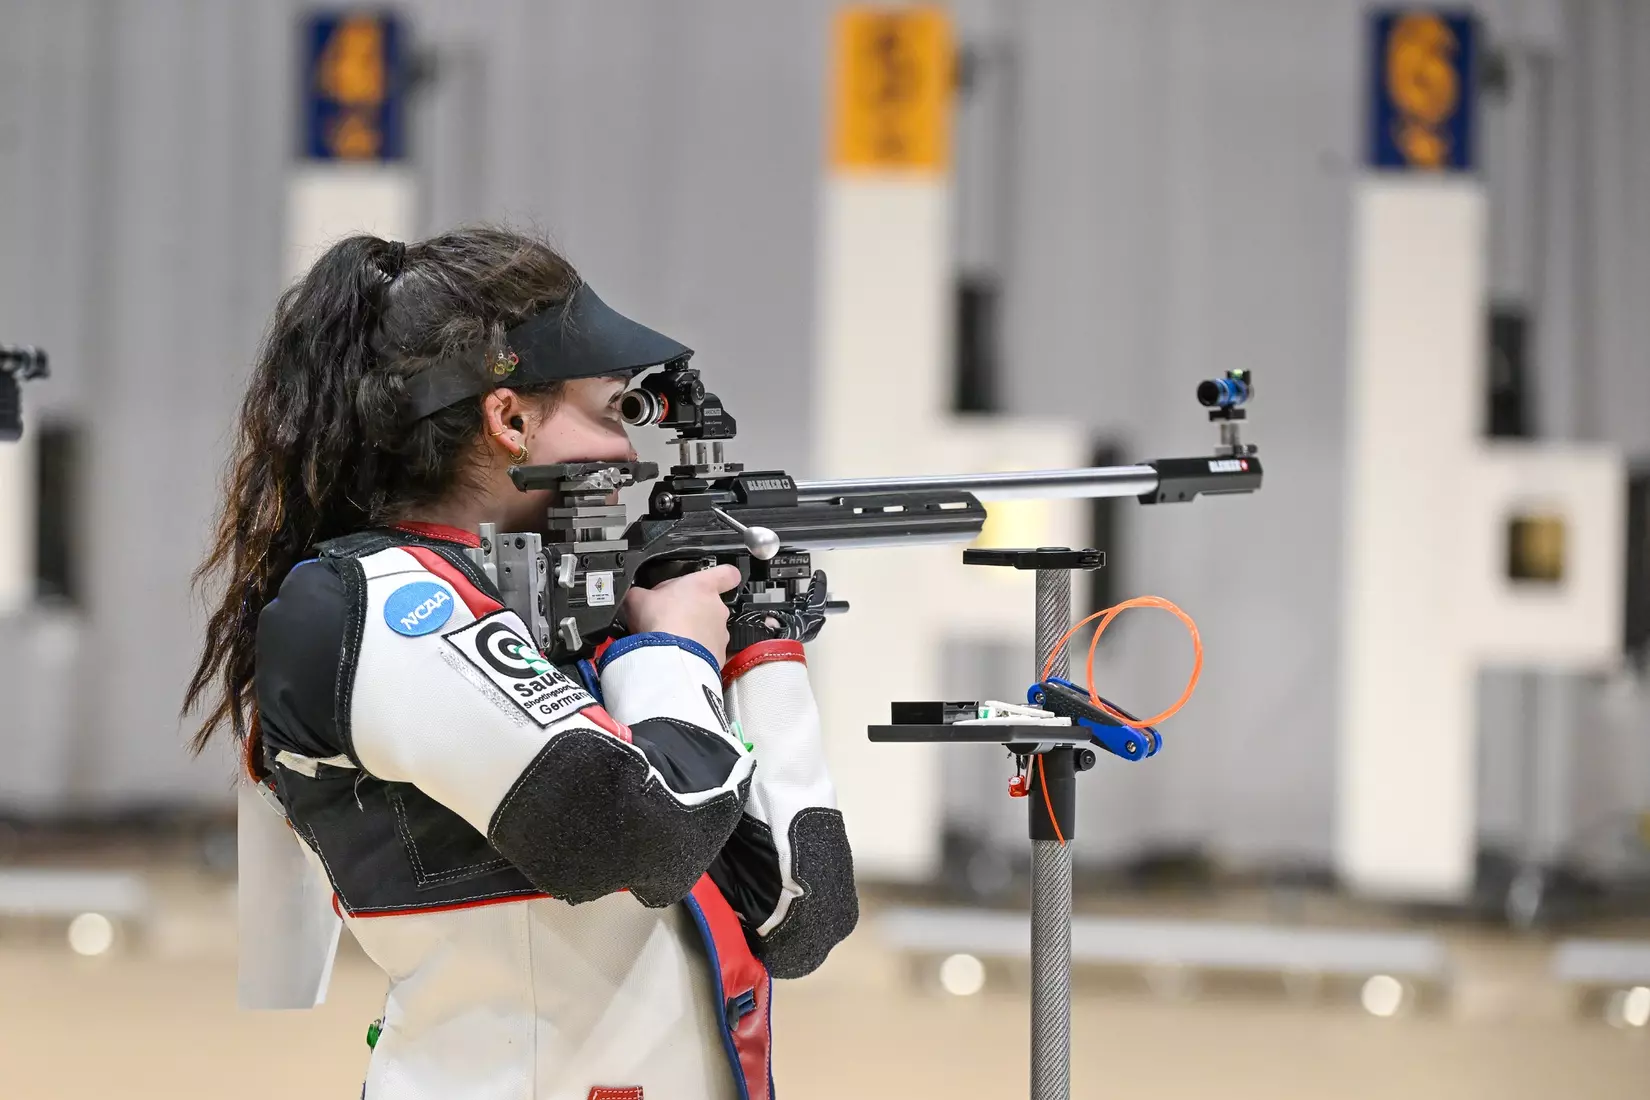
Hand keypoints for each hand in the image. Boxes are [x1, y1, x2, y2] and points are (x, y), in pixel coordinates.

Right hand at [621, 564, 741, 666]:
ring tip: (671, 640)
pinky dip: (695, 653)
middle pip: (710, 604)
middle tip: (670, 618)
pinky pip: (707, 651)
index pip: (727, 573)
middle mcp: (717, 608)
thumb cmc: (660, 622)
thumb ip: (641, 593)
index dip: (723, 575)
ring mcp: (720, 633)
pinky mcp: (718, 655)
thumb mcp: (638, 599)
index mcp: (702, 586)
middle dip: (692, 610)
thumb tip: (635, 596)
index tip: (715, 579)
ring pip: (709, 629)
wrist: (670, 658)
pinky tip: (677, 655)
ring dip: (693, 633)